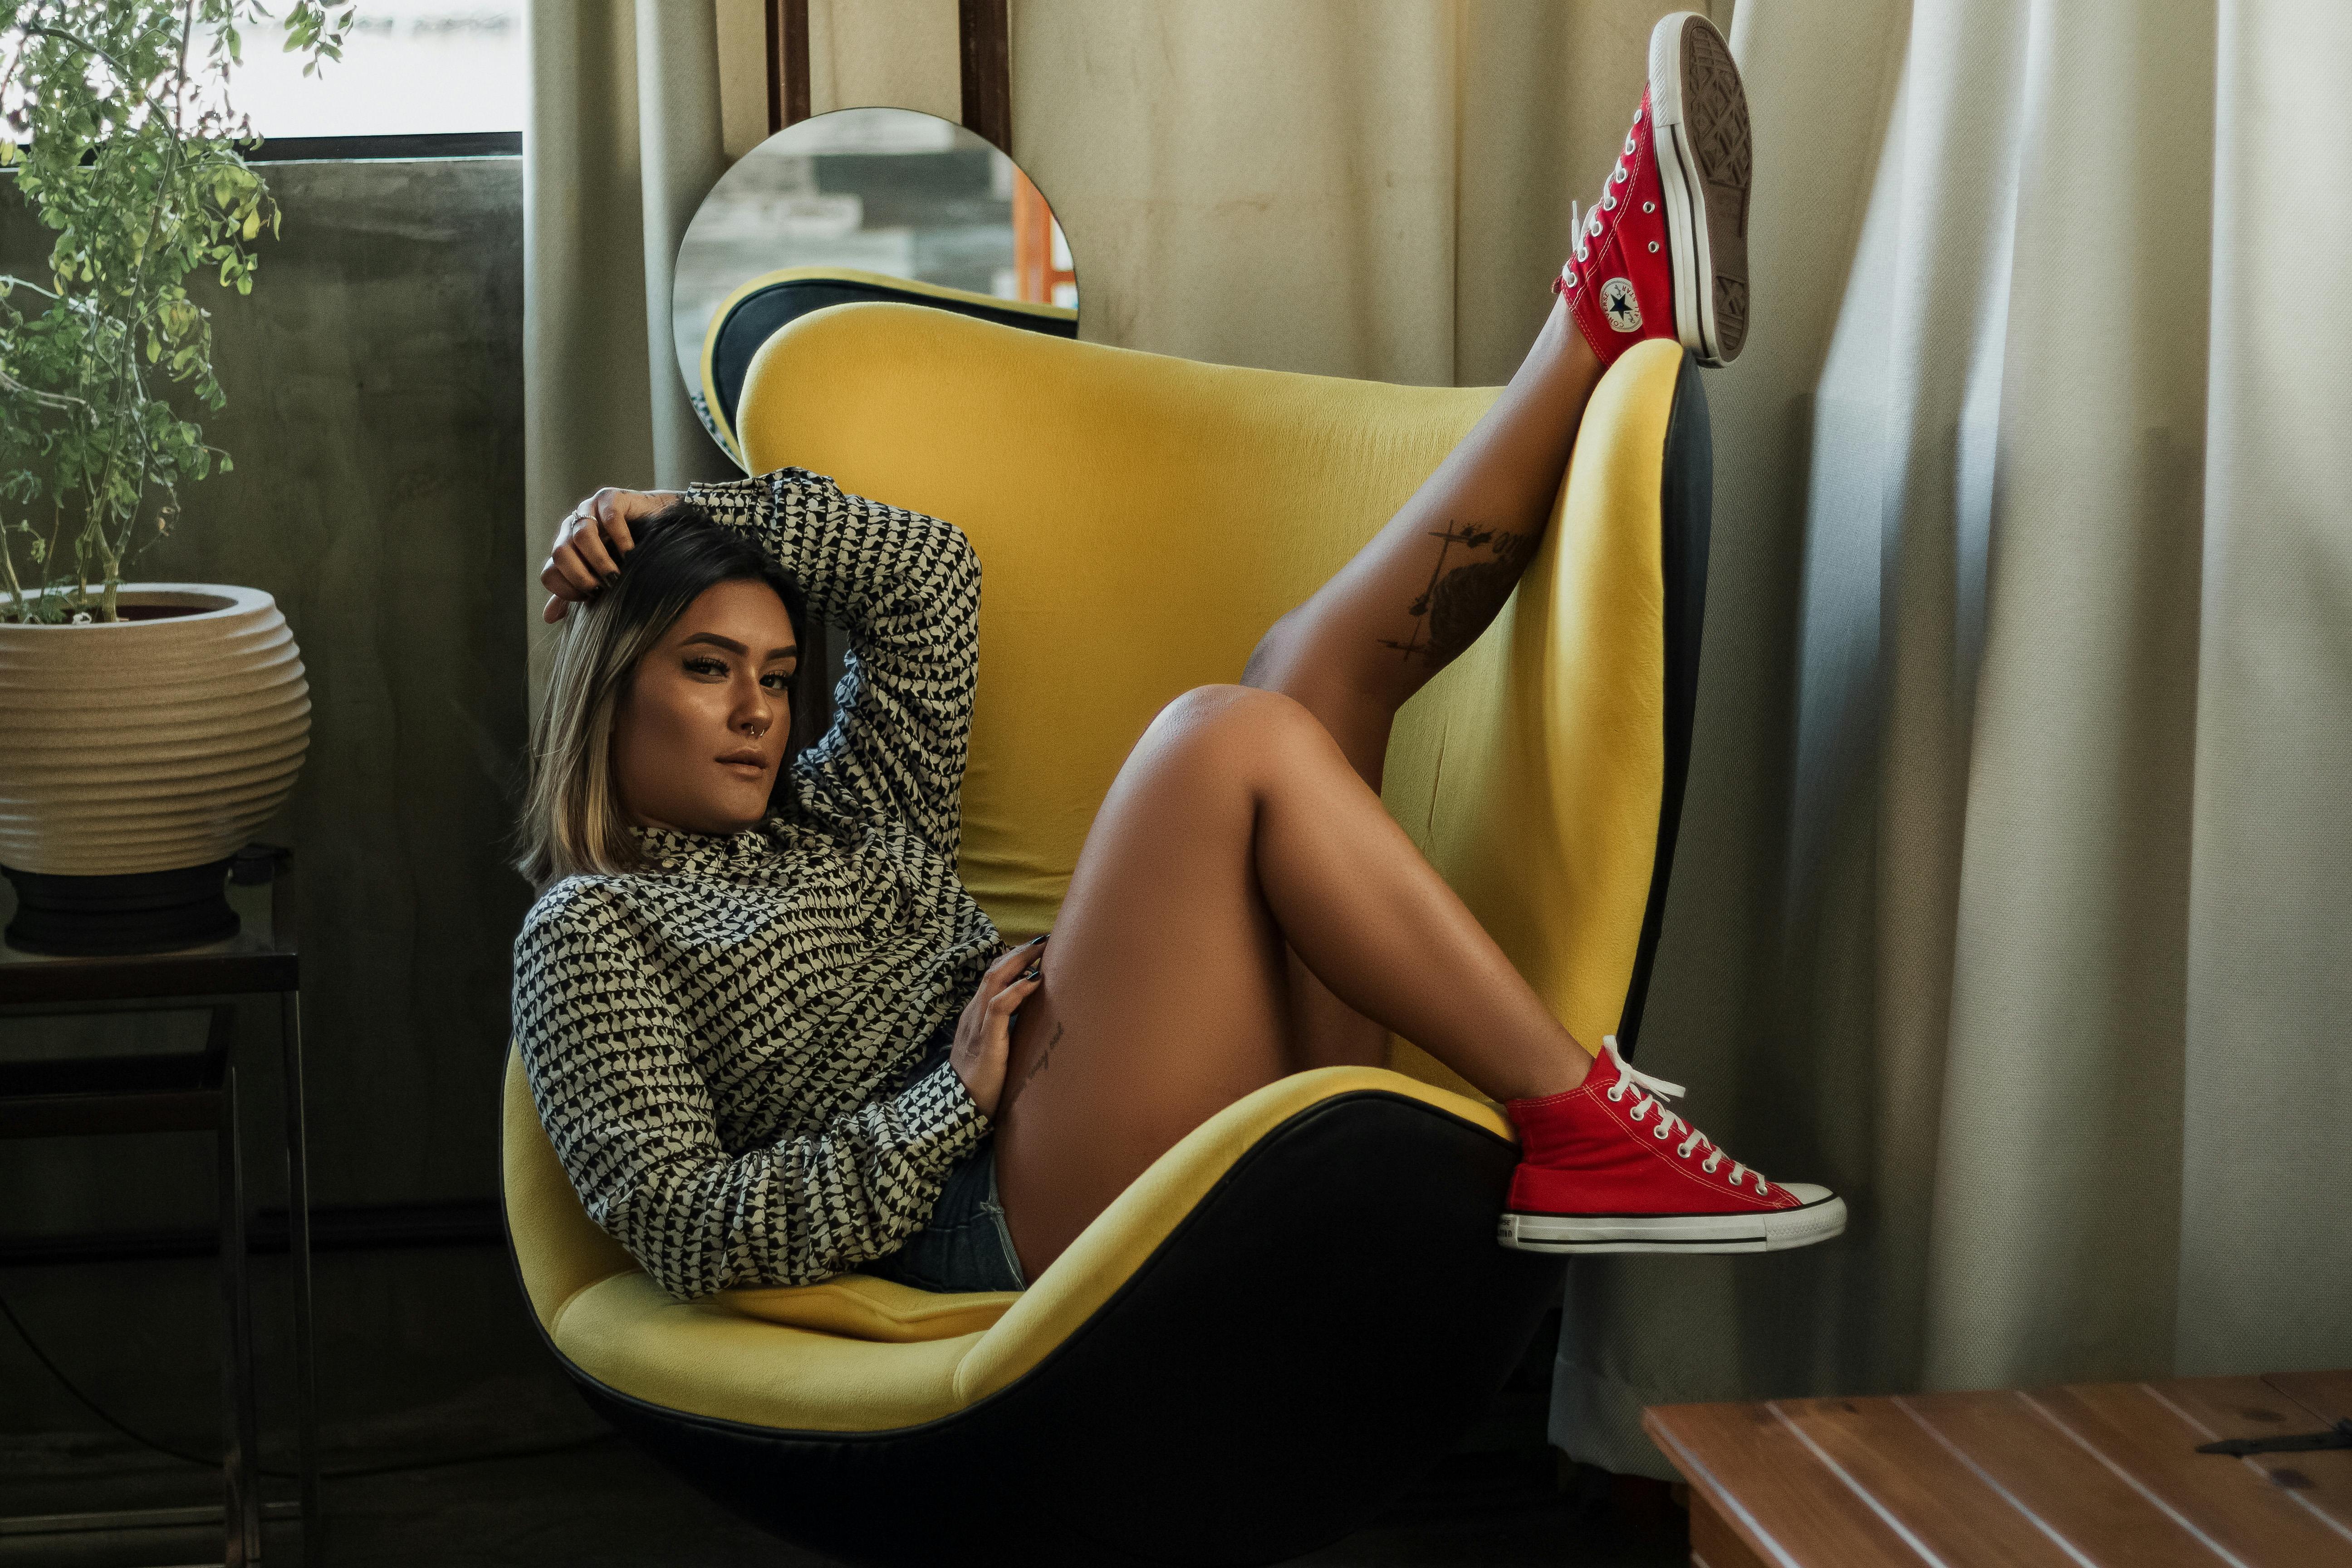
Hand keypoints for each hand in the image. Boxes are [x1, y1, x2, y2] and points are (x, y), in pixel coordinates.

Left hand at [541, 487, 681, 622]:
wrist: (657, 523)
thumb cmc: (627, 554)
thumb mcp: (600, 577)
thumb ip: (575, 593)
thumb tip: (549, 617)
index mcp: (565, 547)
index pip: (550, 573)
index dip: (568, 590)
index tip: (592, 598)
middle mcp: (571, 527)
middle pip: (559, 553)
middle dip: (582, 576)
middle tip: (604, 588)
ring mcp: (589, 508)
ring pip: (582, 535)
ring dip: (601, 561)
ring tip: (619, 574)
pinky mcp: (611, 497)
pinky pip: (609, 517)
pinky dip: (621, 539)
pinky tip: (632, 552)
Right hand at [950, 938, 1044, 1118]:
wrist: (961, 1109)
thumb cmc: (982, 1083)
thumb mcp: (994, 1050)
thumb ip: (1005, 1032)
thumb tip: (1030, 1019)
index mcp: (974, 1017)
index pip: (992, 978)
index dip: (1012, 960)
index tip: (1035, 948)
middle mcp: (973, 1014)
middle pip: (993, 971)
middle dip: (1018, 953)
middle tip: (1043, 939)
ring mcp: (977, 1026)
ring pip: (994, 981)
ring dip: (1019, 962)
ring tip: (1042, 950)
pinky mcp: (986, 1040)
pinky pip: (999, 1007)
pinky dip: (1017, 991)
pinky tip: (1035, 981)